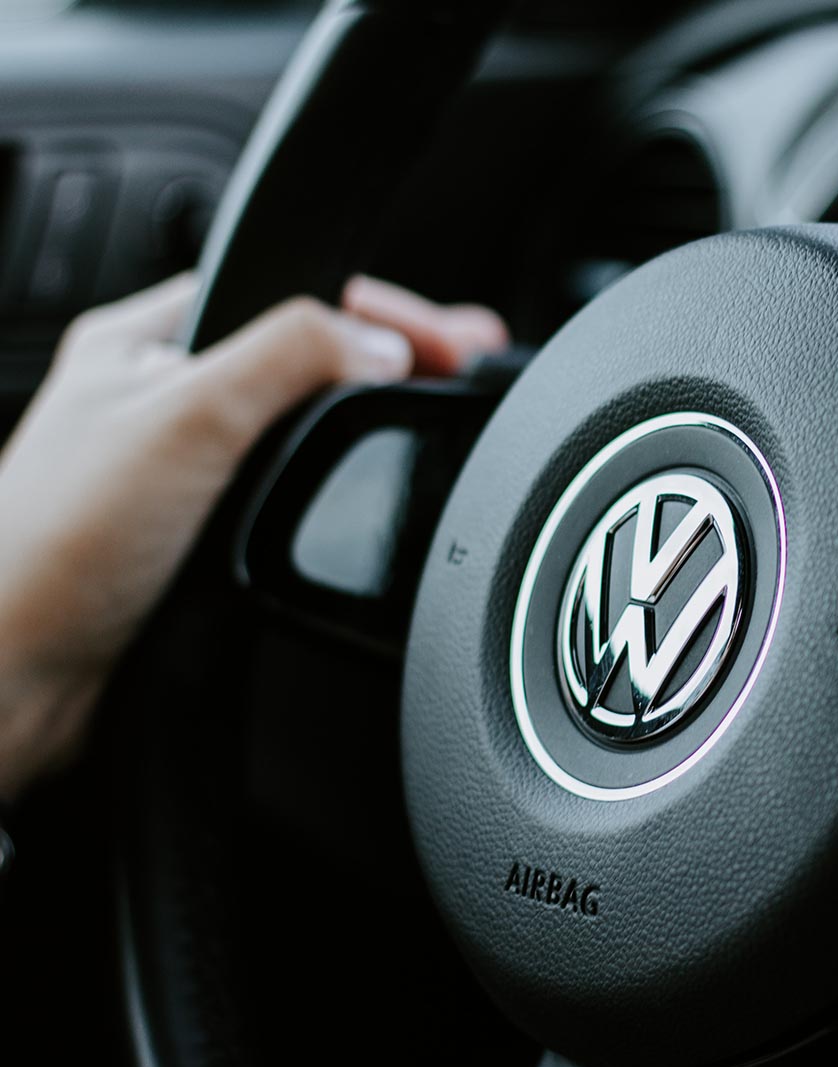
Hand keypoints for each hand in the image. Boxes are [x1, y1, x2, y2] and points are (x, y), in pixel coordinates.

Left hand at [0, 273, 507, 800]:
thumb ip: (289, 358)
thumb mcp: (185, 417)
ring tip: (430, 406)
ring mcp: (183, 466)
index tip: (451, 337)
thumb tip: (380, 342)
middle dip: (386, 355)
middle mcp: (164, 397)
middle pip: (302, 355)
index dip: (378, 308)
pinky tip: (364, 480)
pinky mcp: (198, 529)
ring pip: (297, 423)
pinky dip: (334, 474)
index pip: (290, 293)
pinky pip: (287, 483)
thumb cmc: (50, 544)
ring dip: (362, 415)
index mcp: (147, 340)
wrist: (15, 673)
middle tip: (463, 363)